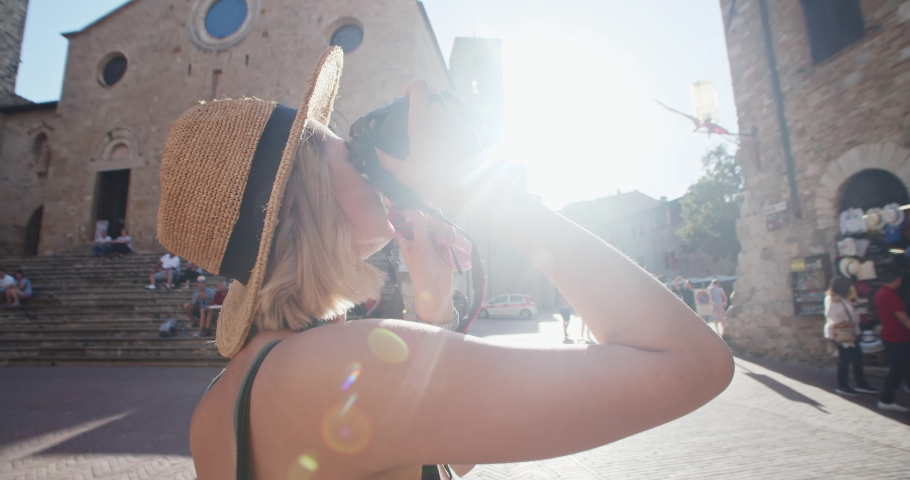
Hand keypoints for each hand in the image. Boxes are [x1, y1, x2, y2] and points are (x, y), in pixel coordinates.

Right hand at [377, 80, 483, 202]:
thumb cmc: (434, 181)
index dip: (412, 87)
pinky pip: (459, 121)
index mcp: (421, 121)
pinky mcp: (471, 130)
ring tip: (436, 133)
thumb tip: (374, 152)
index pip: (419, 86)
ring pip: (447, 106)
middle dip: (425, 102)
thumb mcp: (405, 173)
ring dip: (440, 113)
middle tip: (420, 120)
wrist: (469, 189)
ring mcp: (458, 121)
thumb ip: (387, 160)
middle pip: (433, 94)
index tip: (406, 98)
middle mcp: (441, 115)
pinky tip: (451, 145)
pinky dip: (453, 127)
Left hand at [395, 208, 455, 322]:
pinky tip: (448, 245)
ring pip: (439, 220)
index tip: (410, 196)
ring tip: (443, 244)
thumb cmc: (422, 268)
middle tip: (436, 234)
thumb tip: (411, 206)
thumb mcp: (419, 246)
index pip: (404, 213)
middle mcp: (417, 231)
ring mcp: (431, 235)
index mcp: (405, 233)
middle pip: (426, 213)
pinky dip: (450, 235)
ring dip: (443, 230)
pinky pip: (448, 229)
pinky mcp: (443, 239)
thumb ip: (418, 225)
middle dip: (434, 222)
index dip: (407, 204)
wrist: (437, 286)